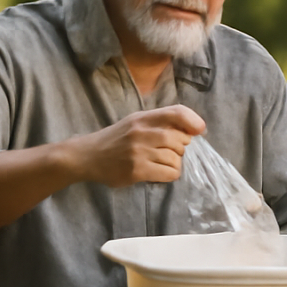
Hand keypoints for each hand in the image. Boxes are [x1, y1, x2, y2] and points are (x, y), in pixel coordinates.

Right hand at [73, 105, 204, 187]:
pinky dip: (171, 174)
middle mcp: (142, 132)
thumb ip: (160, 122)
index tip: (199, 130)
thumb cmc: (117, 139)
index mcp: (143, 117)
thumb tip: (194, 129)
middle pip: (180, 139)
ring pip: (176, 158)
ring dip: (175, 162)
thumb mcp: (136, 122)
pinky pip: (169, 173)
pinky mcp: (136, 171)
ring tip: (162, 162)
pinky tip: (160, 172)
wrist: (87, 156)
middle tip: (170, 151)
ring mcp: (139, 152)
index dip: (193, 121)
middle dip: (181, 147)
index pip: (177, 112)